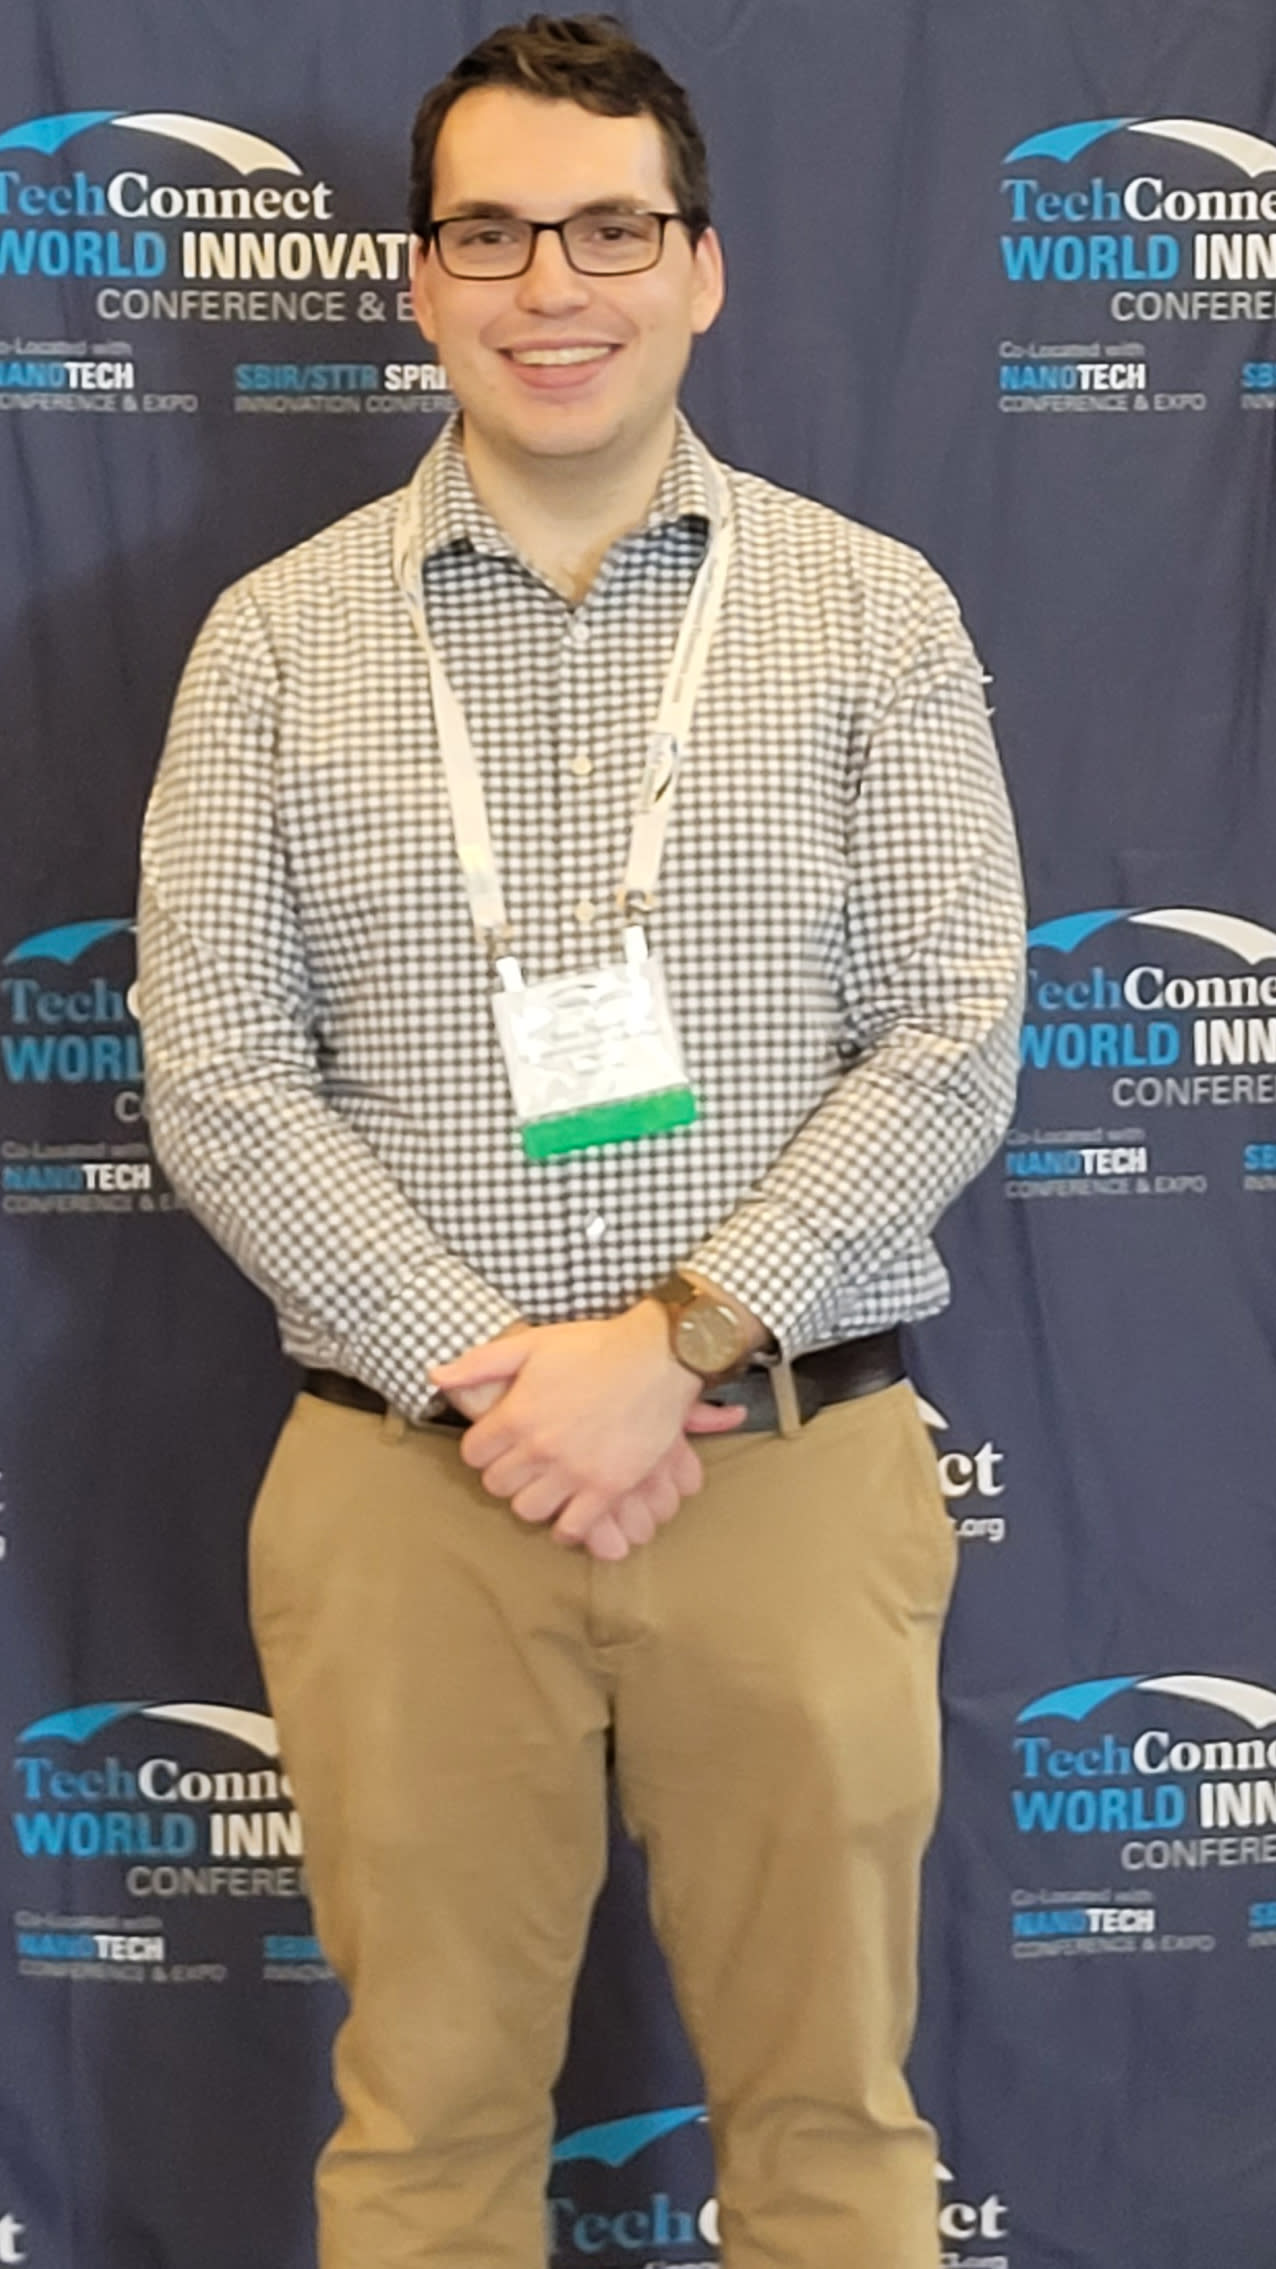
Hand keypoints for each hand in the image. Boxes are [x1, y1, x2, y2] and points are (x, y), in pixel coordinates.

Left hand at [439, 1347, 708, 1561]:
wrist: (657, 1357)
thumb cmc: (593, 1346)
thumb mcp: (532, 1343)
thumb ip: (480, 1363)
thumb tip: (434, 1376)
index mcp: (516, 1414)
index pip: (473, 1454)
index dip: (482, 1448)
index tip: (497, 1443)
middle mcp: (540, 1448)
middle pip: (497, 1485)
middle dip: (505, 1473)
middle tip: (522, 1463)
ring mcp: (574, 1471)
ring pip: (529, 1510)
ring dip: (532, 1499)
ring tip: (545, 1485)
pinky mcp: (608, 1488)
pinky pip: (574, 1527)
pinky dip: (567, 1527)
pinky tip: (570, 1512)